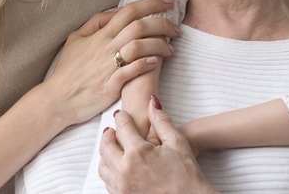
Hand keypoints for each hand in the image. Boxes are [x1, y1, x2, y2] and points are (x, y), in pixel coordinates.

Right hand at [42, 0, 178, 126]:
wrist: (57, 99)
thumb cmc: (68, 70)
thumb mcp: (75, 39)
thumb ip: (95, 22)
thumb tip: (116, 11)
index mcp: (100, 35)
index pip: (129, 11)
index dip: (151, 3)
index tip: (169, 1)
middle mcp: (105, 47)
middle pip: (138, 26)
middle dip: (162, 23)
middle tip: (177, 28)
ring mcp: (107, 66)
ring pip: (138, 47)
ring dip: (159, 45)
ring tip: (171, 49)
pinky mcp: (109, 85)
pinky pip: (130, 71)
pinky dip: (145, 65)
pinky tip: (156, 63)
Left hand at [99, 96, 216, 193]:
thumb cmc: (186, 175)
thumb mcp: (177, 142)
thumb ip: (162, 121)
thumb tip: (152, 103)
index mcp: (138, 152)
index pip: (122, 127)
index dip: (121, 118)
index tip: (121, 115)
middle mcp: (125, 169)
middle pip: (106, 146)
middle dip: (108, 135)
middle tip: (113, 130)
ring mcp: (121, 186)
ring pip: (103, 166)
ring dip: (105, 154)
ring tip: (113, 148)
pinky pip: (107, 182)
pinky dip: (109, 171)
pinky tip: (118, 167)